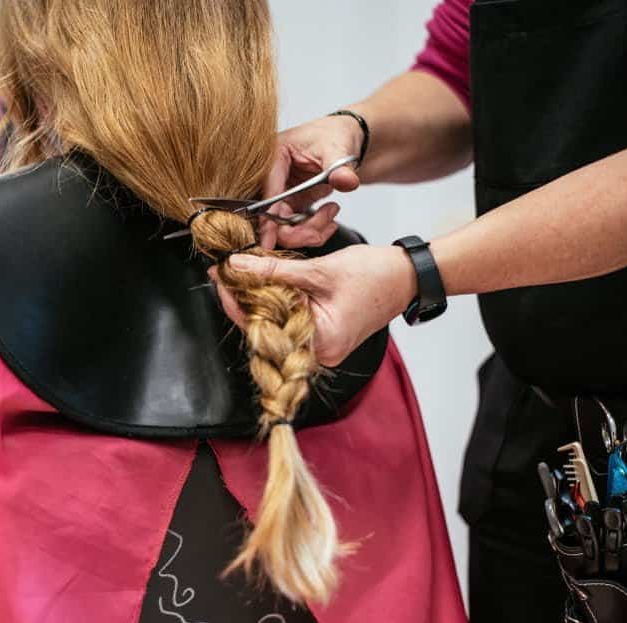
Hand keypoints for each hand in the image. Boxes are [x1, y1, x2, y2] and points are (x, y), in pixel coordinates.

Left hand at [209, 245, 416, 366]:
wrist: (407, 276)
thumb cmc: (374, 275)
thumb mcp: (318, 270)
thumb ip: (274, 270)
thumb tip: (237, 265)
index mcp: (320, 343)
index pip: (263, 326)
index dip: (237, 301)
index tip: (219, 277)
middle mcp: (319, 353)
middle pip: (267, 328)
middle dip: (244, 298)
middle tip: (223, 271)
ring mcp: (322, 347)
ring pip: (277, 324)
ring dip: (259, 298)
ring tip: (238, 273)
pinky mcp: (323, 336)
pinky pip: (291, 321)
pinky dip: (278, 302)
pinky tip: (263, 282)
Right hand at [257, 114, 365, 249]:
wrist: (347, 139)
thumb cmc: (335, 135)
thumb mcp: (338, 148)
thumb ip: (340, 167)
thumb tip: (346, 181)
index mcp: (273, 157)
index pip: (267, 193)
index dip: (267, 219)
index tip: (268, 242)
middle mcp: (271, 177)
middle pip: (271, 217)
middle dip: (297, 231)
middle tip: (320, 231)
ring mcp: (281, 193)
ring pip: (283, 227)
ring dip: (310, 230)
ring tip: (331, 213)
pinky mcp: (291, 204)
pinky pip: (296, 227)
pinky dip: (314, 229)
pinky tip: (329, 219)